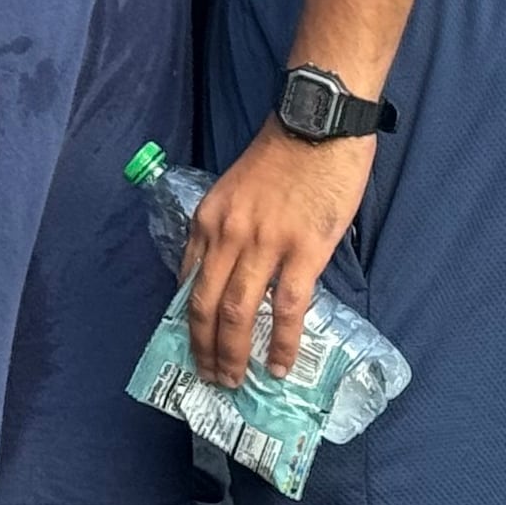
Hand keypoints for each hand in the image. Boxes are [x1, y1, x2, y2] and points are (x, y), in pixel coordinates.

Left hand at [182, 116, 373, 387]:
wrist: (319, 123)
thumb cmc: (282, 153)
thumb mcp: (235, 189)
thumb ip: (228, 228)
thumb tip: (230, 273)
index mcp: (208, 218)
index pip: (188, 282)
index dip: (187, 323)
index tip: (192, 348)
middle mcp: (228, 235)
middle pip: (206, 307)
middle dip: (205, 350)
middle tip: (211, 379)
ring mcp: (265, 244)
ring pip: (239, 313)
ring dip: (234, 354)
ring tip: (237, 381)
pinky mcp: (304, 250)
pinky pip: (288, 308)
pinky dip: (283, 342)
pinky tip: (281, 365)